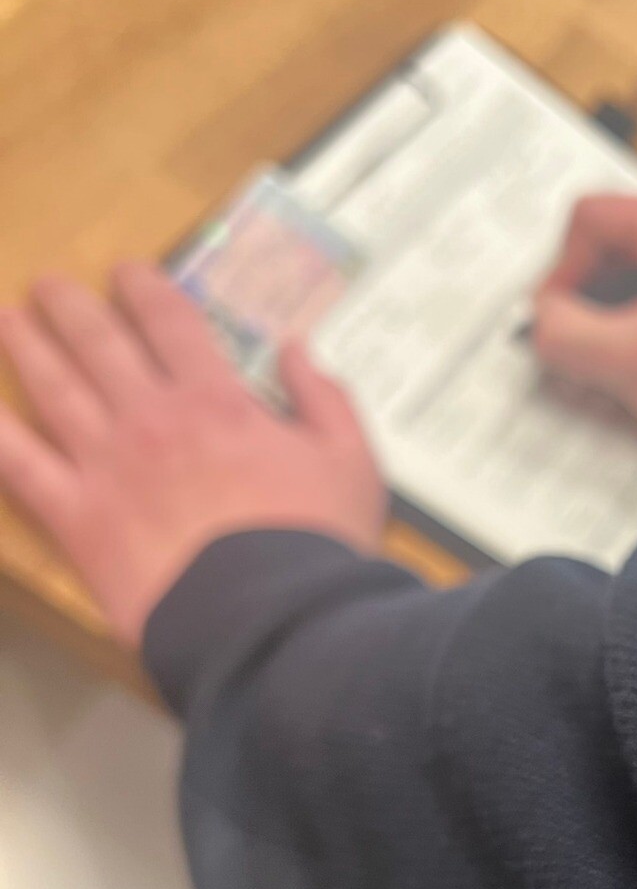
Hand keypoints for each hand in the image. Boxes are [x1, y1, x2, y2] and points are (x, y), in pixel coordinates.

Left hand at [0, 266, 385, 647]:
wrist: (268, 617)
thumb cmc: (315, 540)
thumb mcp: (351, 459)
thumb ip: (324, 397)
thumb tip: (295, 349)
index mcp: (218, 400)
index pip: (171, 323)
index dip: (144, 288)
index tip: (126, 271)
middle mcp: (152, 418)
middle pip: (100, 343)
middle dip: (72, 307)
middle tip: (49, 286)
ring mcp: (106, 465)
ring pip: (54, 389)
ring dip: (26, 347)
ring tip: (7, 319)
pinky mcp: (76, 517)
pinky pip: (20, 464)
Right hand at [531, 194, 636, 471]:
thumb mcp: (627, 361)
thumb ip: (566, 335)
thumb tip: (537, 321)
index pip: (586, 219)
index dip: (562, 270)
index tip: (565, 319)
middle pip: (593, 241)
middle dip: (580, 295)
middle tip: (588, 342)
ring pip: (606, 267)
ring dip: (596, 312)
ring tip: (611, 354)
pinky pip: (625, 285)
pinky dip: (614, 319)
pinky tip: (628, 353)